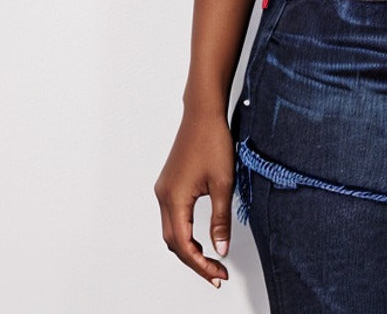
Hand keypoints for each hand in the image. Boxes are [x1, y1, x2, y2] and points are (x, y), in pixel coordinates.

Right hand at [154, 110, 236, 287]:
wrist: (203, 113)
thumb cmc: (213, 141)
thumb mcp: (223, 183)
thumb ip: (221, 220)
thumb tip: (221, 250)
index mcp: (174, 199)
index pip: (183, 245)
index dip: (200, 265)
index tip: (218, 275)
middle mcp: (164, 196)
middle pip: (174, 242)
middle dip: (194, 262)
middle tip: (216, 273)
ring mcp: (164, 190)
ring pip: (171, 231)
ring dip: (188, 248)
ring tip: (210, 261)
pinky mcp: (169, 184)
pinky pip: (172, 217)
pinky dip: (184, 233)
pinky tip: (198, 238)